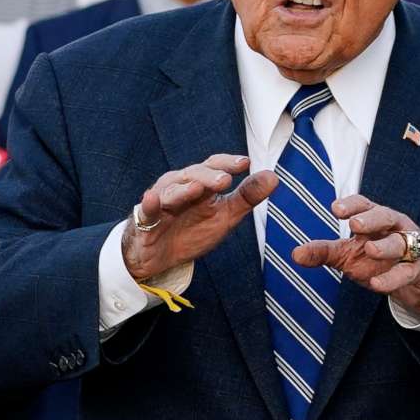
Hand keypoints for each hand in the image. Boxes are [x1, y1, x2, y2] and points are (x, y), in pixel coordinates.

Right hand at [122, 153, 275, 282]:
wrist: (160, 257)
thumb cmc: (192, 230)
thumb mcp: (225, 215)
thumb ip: (247, 197)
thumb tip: (273, 176)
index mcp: (200, 182)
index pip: (214, 166)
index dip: (228, 163)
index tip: (245, 163)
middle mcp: (179, 185)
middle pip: (193, 174)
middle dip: (209, 176)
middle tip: (225, 181)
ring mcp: (162, 201)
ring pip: (172, 191)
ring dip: (184, 189)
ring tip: (197, 188)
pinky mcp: (145, 220)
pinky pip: (146, 211)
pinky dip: (149, 204)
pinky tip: (152, 199)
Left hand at [293, 196, 419, 317]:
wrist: (418, 277)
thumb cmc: (379, 257)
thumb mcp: (349, 254)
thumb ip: (324, 252)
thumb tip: (295, 254)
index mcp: (376, 218)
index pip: (365, 204)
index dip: (351, 205)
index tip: (335, 209)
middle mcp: (395, 228)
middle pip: (386, 216)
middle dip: (371, 219)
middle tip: (355, 224)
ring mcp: (411, 248)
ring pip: (401, 243)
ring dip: (386, 246)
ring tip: (370, 249)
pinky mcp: (419, 269)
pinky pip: (408, 272)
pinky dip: (393, 277)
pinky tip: (377, 284)